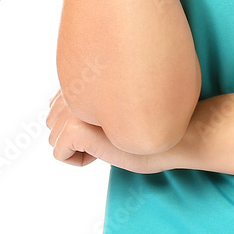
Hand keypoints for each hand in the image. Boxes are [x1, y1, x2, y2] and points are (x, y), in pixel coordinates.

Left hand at [45, 89, 183, 173]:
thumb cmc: (155, 121)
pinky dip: (79, 160)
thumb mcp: (119, 104)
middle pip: (52, 119)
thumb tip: (61, 103)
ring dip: (77, 146)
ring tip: (109, 139)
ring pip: (54, 136)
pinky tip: (103, 152)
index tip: (108, 124)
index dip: (80, 119)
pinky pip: (60, 151)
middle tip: (109, 133)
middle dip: (74, 133)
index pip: (58, 99)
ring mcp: (79, 104)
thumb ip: (96, 95)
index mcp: (91, 73)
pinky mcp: (79, 127)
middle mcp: (81, 84)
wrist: (181, 132)